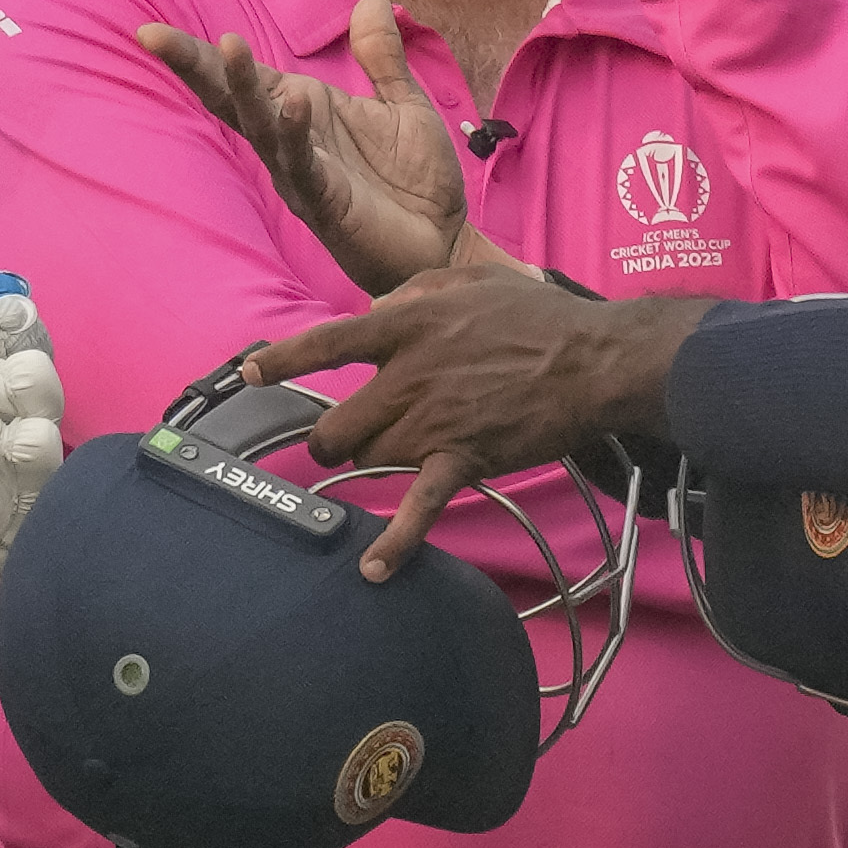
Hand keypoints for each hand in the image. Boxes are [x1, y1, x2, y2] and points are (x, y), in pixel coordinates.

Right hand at [144, 0, 481, 294]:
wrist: (444, 244)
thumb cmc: (415, 182)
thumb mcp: (404, 105)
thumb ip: (381, 58)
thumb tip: (369, 0)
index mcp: (301, 114)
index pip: (244, 78)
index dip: (200, 55)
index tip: (150, 31)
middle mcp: (290, 143)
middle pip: (231, 100)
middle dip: (194, 67)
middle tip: (152, 37)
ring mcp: (302, 175)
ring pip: (260, 128)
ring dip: (243, 88)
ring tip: (228, 45)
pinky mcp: (326, 203)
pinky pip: (303, 164)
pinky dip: (295, 132)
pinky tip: (294, 101)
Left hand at [253, 263, 693, 573]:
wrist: (595, 360)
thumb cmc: (542, 316)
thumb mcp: (471, 278)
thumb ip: (414, 290)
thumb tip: (373, 311)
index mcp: (407, 325)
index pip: (327, 343)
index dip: (283, 361)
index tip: (252, 374)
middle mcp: (408, 376)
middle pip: (338, 425)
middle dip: (332, 441)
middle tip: (342, 442)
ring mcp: (432, 422)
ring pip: (370, 459)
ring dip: (371, 464)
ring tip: (388, 461)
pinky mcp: (463, 459)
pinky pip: (420, 507)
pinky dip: (396, 542)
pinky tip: (372, 570)